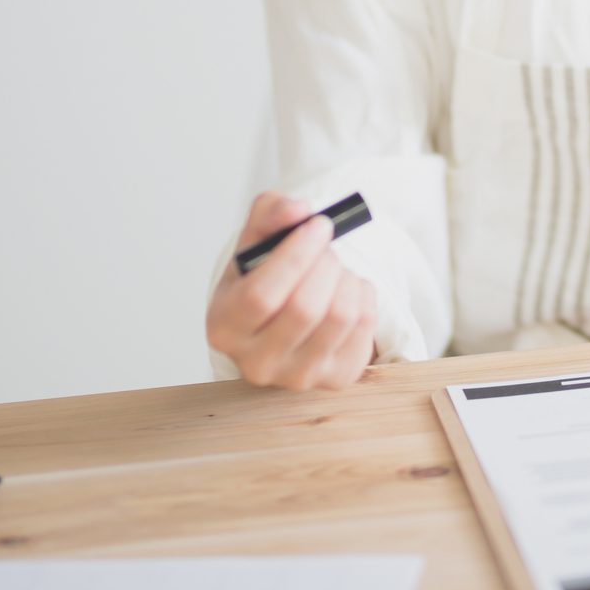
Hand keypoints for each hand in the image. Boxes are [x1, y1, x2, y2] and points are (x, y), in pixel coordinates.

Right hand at [205, 192, 377, 390]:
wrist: (283, 319)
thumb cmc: (265, 275)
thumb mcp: (255, 241)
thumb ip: (269, 213)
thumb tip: (298, 211)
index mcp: (224, 327)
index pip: (261, 296)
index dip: (296, 256)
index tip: (319, 225)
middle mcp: (256, 362)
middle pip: (305, 308)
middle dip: (325, 264)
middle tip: (326, 247)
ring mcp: (298, 377)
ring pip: (340, 316)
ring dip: (347, 277)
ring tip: (335, 269)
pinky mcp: (336, 378)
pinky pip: (365, 326)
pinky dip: (364, 294)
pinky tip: (346, 290)